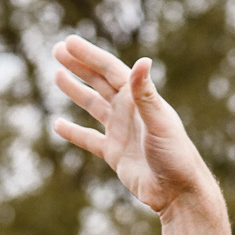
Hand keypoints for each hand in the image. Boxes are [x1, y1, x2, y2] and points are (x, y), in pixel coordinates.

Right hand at [53, 36, 217, 219]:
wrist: (178, 192)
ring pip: (93, 105)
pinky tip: (58, 125)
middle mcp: (128, 111)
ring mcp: (120, 131)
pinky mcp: (115, 153)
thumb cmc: (175, 154)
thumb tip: (143, 60)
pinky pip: (89, 139)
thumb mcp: (159, 121)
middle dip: (79, 65)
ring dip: (75, 90)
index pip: (109, 70)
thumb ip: (146, 94)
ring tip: (57, 75)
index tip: (68, 42)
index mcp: (138, 99)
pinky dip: (74, 132)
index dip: (89, 55)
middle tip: (57, 49)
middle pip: (99, 82)